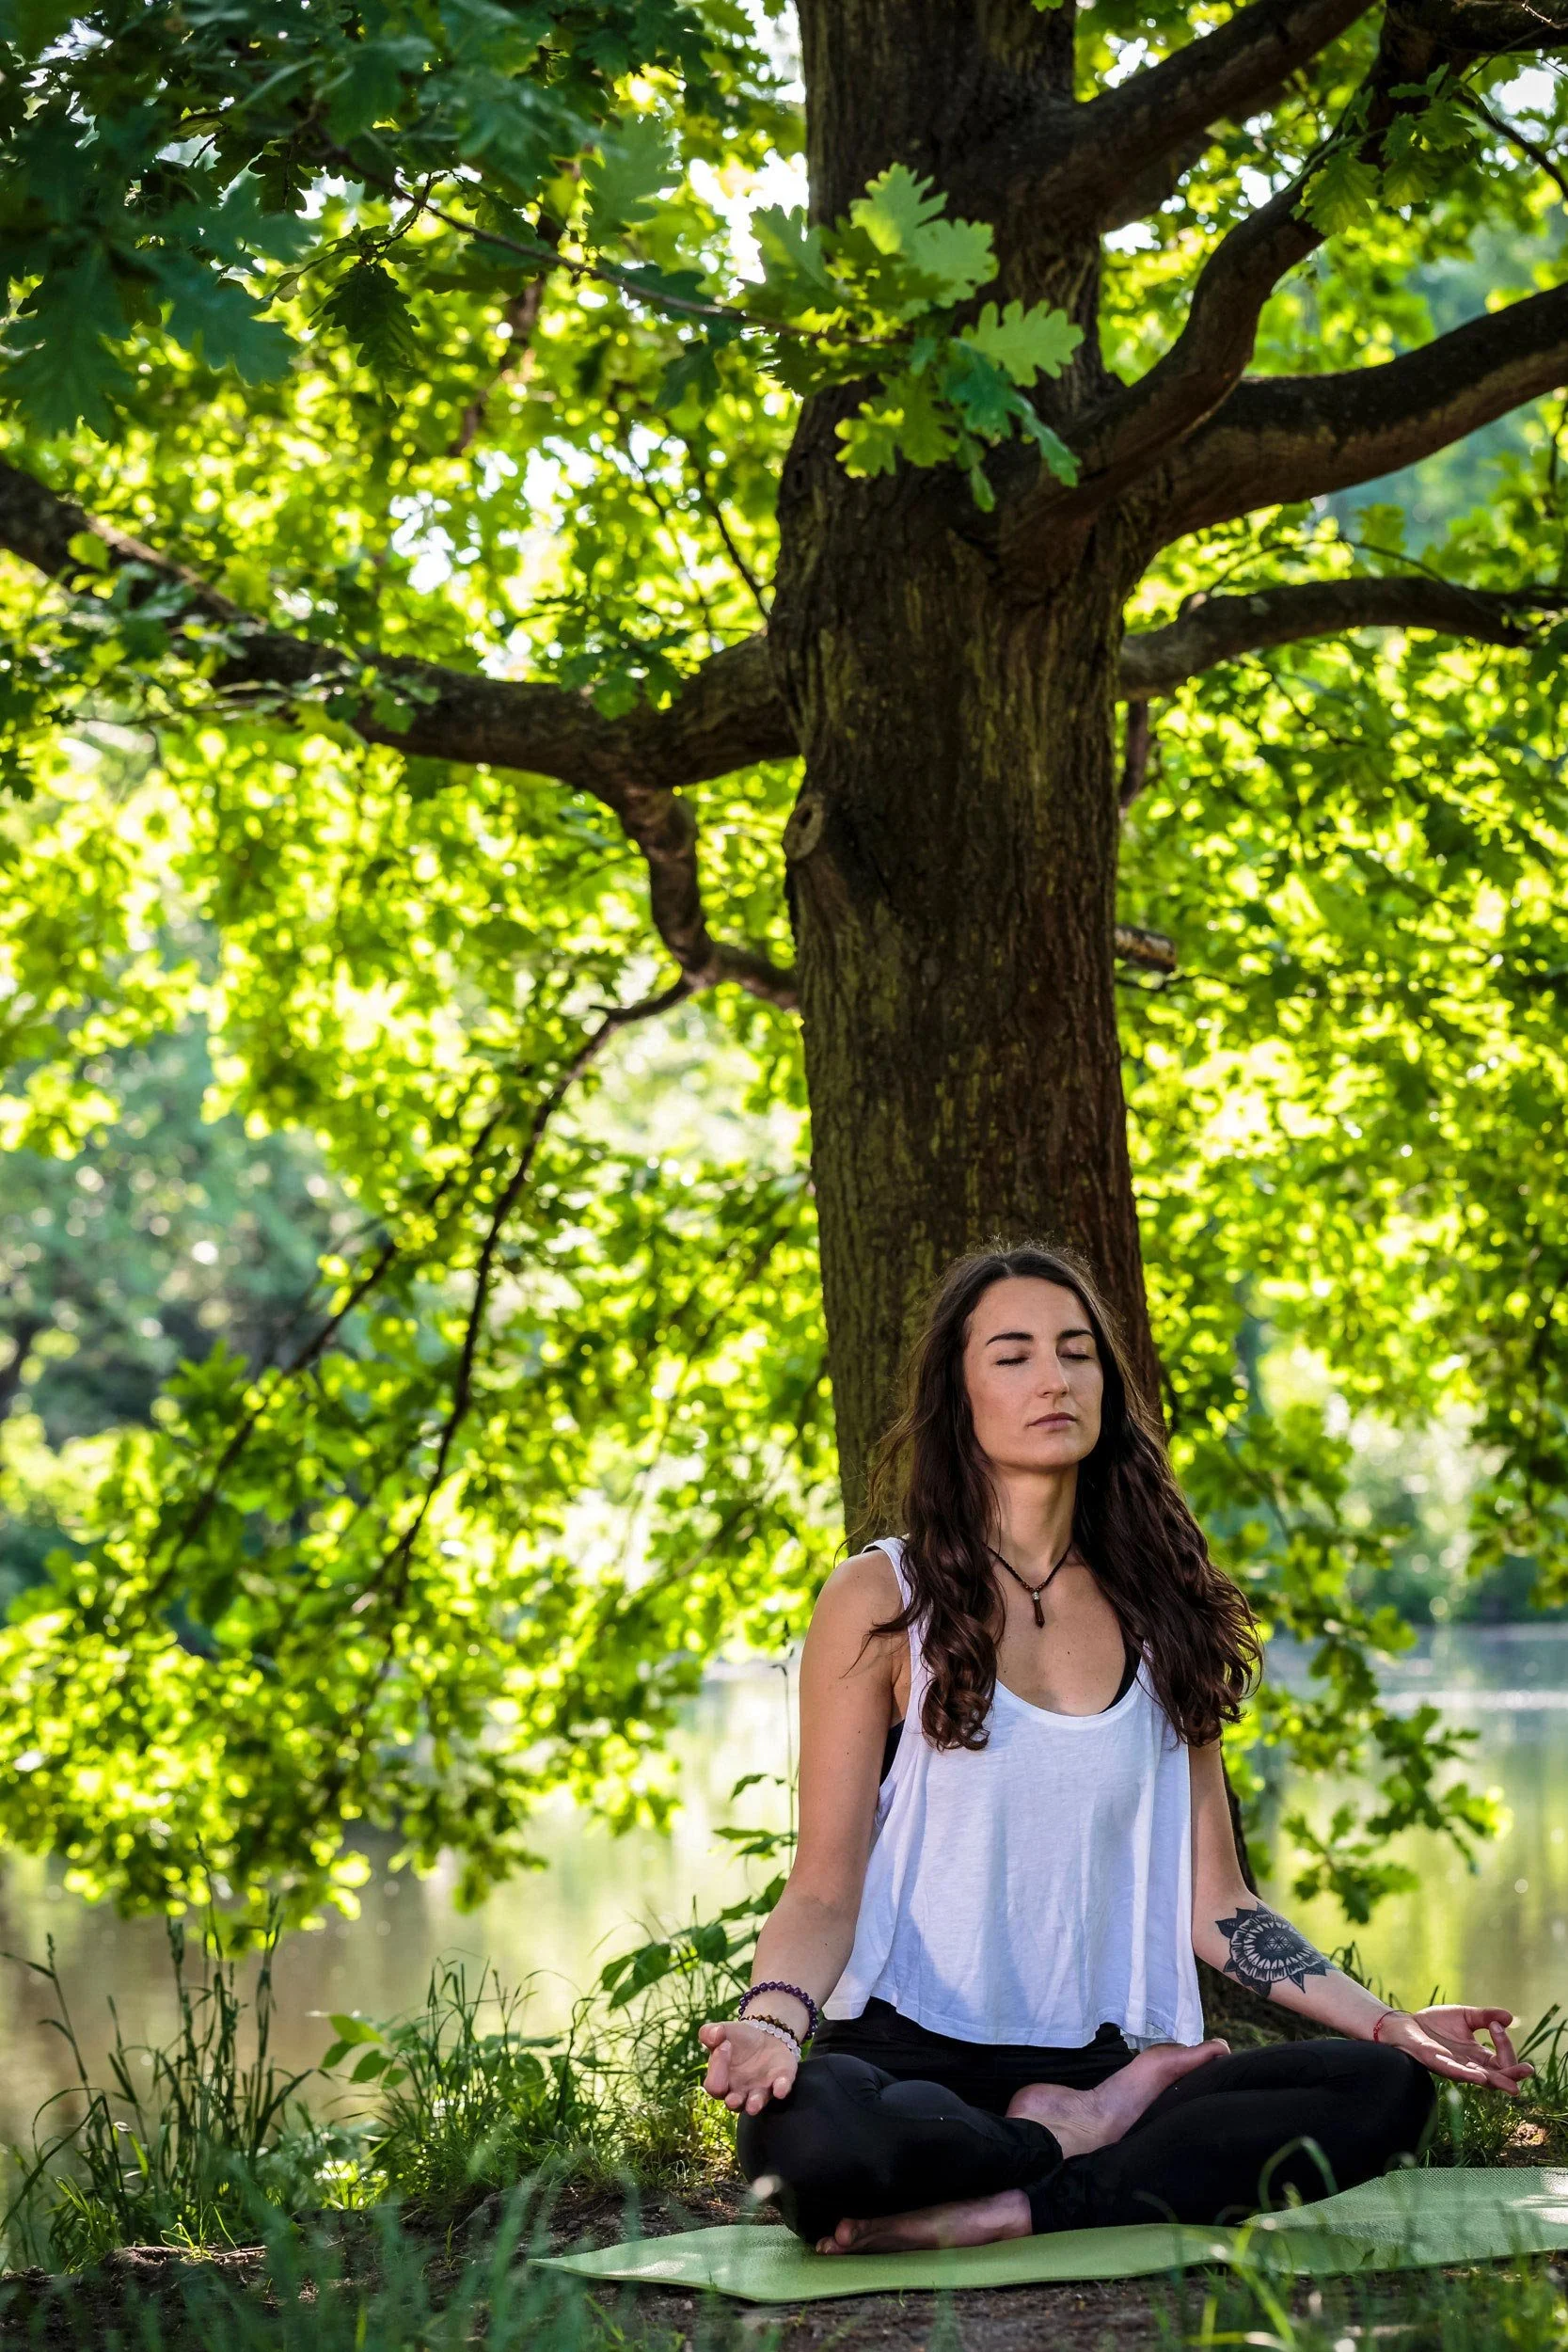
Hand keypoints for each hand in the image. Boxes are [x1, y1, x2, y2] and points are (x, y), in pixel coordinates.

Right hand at [699, 2018, 799, 2114]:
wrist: (766, 2035)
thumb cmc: (738, 2039)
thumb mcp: (723, 2031)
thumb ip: (710, 2032)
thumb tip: (714, 2034)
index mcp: (722, 2081)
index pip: (714, 2084)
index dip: (717, 2069)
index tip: (726, 2044)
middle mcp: (740, 2092)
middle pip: (733, 2104)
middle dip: (733, 2102)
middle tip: (733, 2098)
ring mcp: (761, 2089)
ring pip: (756, 2103)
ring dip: (755, 2104)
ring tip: (753, 2105)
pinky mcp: (781, 2081)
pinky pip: (781, 2088)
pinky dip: (781, 2089)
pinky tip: (780, 2089)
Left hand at [1377, 2005, 1532, 2097]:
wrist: (1406, 2024)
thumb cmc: (1435, 2024)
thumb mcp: (1465, 2016)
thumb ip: (1486, 2017)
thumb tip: (1510, 2017)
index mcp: (1478, 2056)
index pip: (1502, 2060)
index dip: (1506, 2045)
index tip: (1497, 2026)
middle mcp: (1469, 2066)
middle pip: (1498, 2077)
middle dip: (1514, 2075)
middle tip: (1528, 2070)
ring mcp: (1454, 2067)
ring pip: (1481, 2080)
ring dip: (1497, 2081)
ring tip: (1513, 2087)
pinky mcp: (1437, 2063)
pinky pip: (1455, 2073)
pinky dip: (1469, 2076)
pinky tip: (1481, 2077)